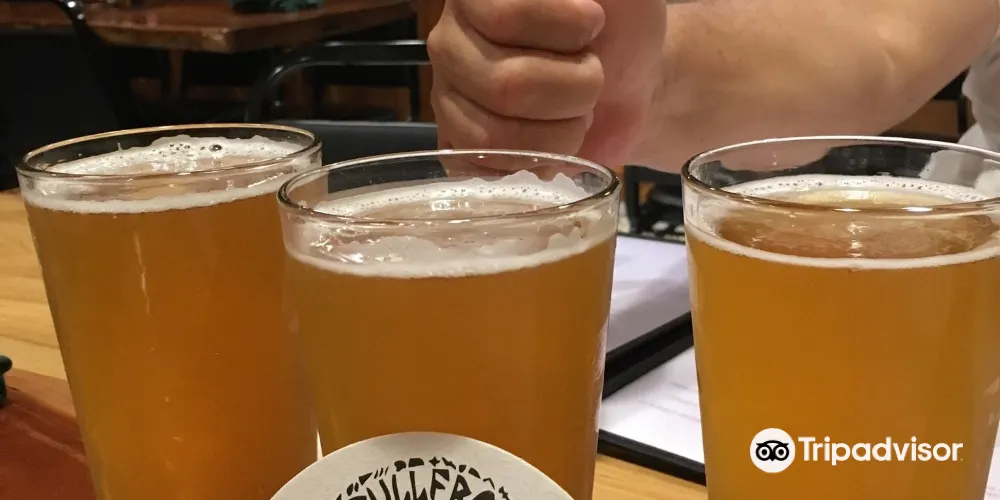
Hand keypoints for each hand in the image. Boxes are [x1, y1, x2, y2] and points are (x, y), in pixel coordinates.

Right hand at [428, 0, 665, 166]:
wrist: (632, 73)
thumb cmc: (620, 22)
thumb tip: (576, 1)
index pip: (505, 17)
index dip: (566, 29)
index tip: (594, 23)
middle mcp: (450, 39)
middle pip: (506, 86)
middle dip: (574, 87)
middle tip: (592, 73)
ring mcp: (448, 94)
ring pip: (496, 134)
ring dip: (562, 130)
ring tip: (579, 109)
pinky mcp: (460, 141)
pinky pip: (488, 166)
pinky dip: (539, 159)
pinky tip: (558, 136)